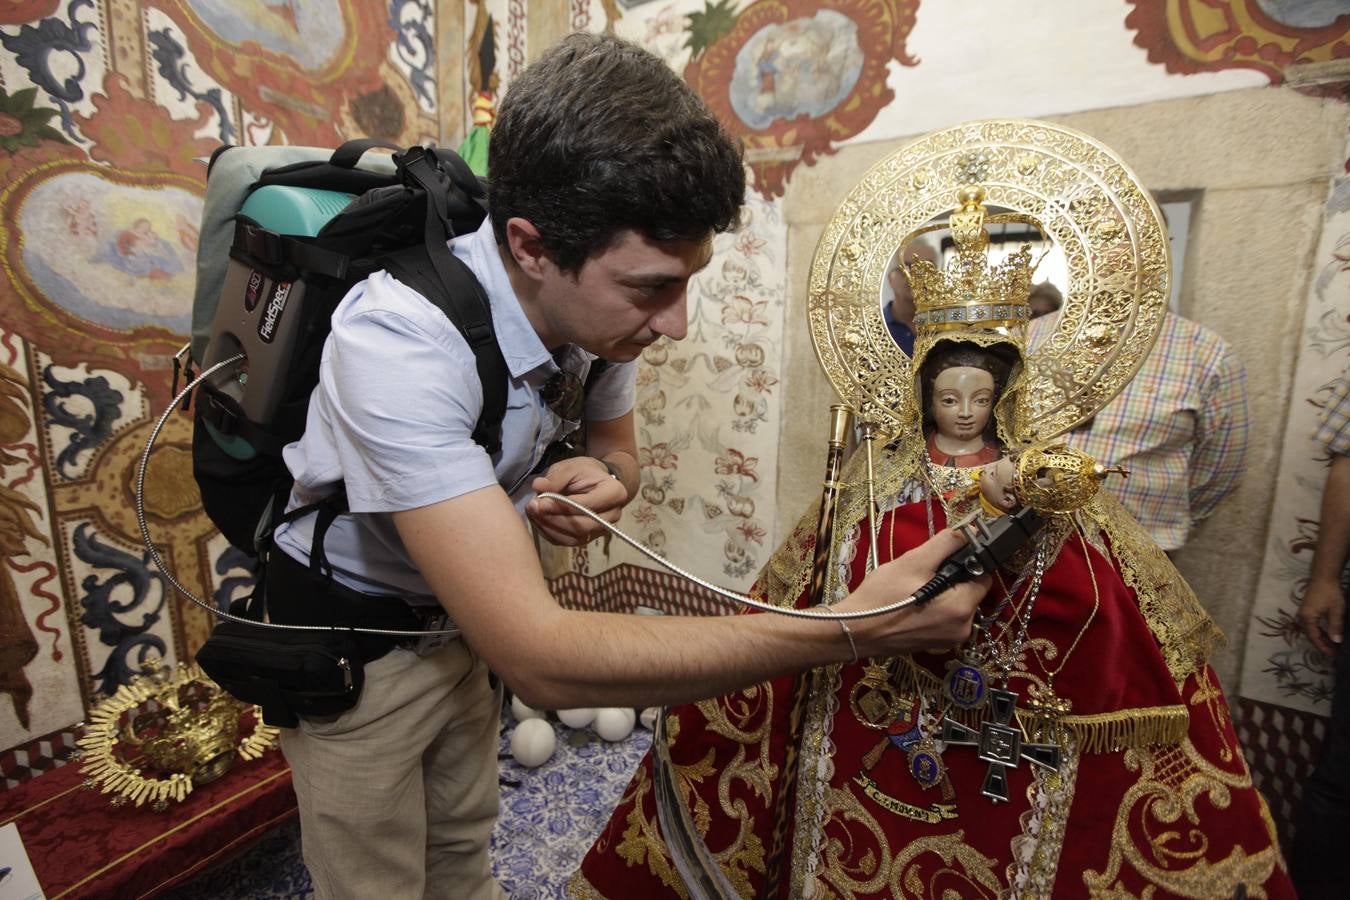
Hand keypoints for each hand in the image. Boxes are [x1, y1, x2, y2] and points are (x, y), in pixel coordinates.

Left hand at [527, 456, 628, 545]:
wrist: (593, 483)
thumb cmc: (584, 472)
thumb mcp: (570, 467)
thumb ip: (556, 477)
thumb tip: (539, 487)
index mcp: (615, 493)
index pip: (588, 505)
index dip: (562, 506)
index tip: (540, 502)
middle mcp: (612, 516)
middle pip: (582, 526)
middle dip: (554, 518)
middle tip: (532, 508)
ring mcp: (601, 530)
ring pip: (574, 537)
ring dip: (549, 527)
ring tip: (532, 512)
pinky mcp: (588, 539)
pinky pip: (567, 542)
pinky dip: (549, 533)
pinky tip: (537, 520)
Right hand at [839, 529, 988, 656]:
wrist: (854, 630)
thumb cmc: (881, 597)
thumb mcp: (913, 562)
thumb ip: (946, 544)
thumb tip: (971, 531)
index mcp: (962, 609)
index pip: (983, 577)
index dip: (967, 562)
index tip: (945, 558)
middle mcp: (963, 629)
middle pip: (971, 592)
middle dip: (953, 578)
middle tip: (922, 573)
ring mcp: (950, 640)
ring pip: (958, 604)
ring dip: (943, 592)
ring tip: (914, 587)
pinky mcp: (937, 644)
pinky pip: (946, 618)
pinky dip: (935, 607)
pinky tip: (913, 601)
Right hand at [1299, 576, 1344, 659]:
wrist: (1323, 576)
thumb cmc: (1330, 593)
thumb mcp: (1336, 611)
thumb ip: (1335, 626)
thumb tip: (1336, 641)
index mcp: (1307, 618)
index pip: (1314, 637)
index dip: (1323, 647)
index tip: (1333, 655)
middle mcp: (1302, 617)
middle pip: (1311, 635)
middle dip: (1322, 644)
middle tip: (1333, 652)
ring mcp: (1303, 613)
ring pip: (1311, 630)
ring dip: (1321, 638)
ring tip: (1331, 645)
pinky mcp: (1307, 609)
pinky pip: (1312, 624)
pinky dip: (1319, 631)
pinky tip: (1327, 633)